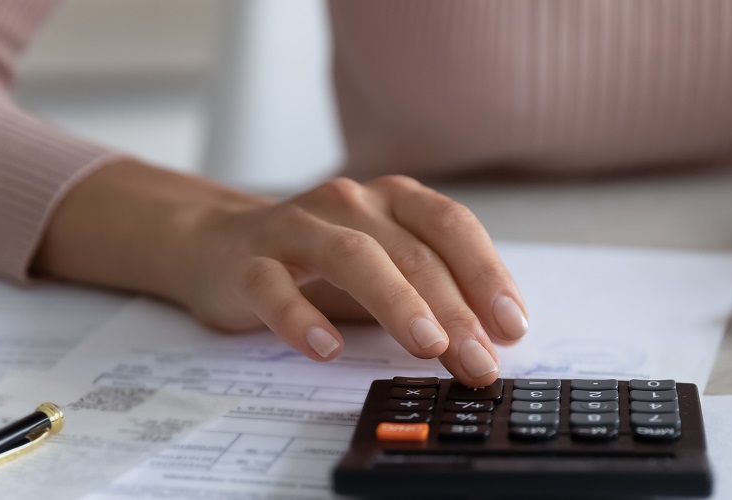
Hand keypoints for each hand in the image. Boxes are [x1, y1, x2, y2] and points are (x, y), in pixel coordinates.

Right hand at [35, 162, 527, 386]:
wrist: (219, 247)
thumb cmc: (320, 265)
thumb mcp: (386, 270)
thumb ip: (436, 297)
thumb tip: (494, 344)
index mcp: (394, 200)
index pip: (451, 227)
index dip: (486, 274)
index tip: (512, 326)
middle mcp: (350, 202)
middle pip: (412, 252)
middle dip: (453, 311)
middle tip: (479, 361)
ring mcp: (297, 227)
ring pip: (353, 257)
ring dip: (396, 303)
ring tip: (427, 346)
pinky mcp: (249, 262)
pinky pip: (274, 287)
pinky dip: (301, 317)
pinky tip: (326, 348)